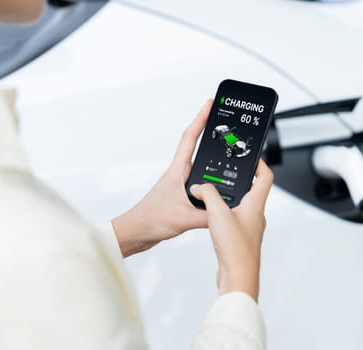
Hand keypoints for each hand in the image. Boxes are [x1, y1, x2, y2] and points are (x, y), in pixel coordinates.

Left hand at [112, 100, 212, 257]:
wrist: (136, 233)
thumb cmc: (150, 220)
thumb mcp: (184, 218)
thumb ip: (208, 216)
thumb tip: (226, 212)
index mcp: (177, 171)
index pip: (190, 138)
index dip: (200, 118)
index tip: (210, 104)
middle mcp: (178, 174)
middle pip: (195, 146)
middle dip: (209, 130)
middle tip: (223, 120)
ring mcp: (179, 184)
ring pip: (200, 165)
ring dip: (211, 155)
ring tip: (226, 147)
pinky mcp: (181, 197)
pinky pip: (200, 183)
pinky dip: (211, 180)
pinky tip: (219, 186)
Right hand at [190, 160, 273, 301]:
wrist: (238, 276)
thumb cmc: (236, 248)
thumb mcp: (218, 213)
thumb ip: (208, 194)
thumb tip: (199, 186)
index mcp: (255, 204)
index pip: (265, 176)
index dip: (259, 163)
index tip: (250, 156)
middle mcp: (255, 215)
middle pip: (254, 190)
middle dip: (240, 180)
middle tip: (227, 173)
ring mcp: (249, 227)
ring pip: (242, 205)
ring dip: (230, 197)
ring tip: (214, 194)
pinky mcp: (241, 238)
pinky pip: (234, 220)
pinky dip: (225, 214)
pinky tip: (212, 218)